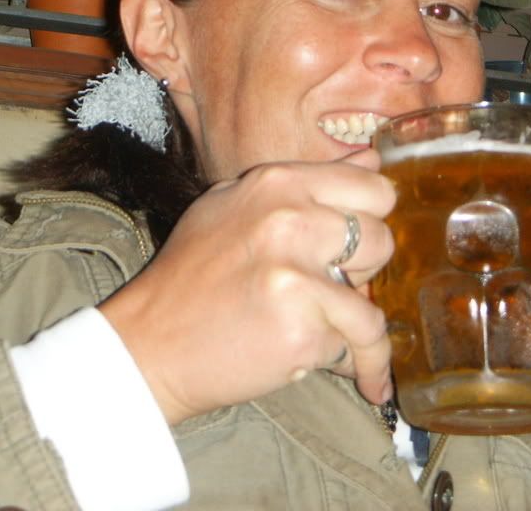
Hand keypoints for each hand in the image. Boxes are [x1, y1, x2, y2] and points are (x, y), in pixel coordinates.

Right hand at [98, 149, 395, 424]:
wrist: (148, 345)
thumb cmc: (191, 277)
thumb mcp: (234, 205)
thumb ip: (305, 185)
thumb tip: (371, 163)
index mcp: (277, 184)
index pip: (374, 187)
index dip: (372, 218)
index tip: (355, 242)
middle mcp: (289, 221)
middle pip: (381, 239)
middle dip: (363, 270)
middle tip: (328, 286)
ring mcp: (295, 276)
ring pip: (372, 302)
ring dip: (355, 325)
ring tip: (326, 332)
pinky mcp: (300, 330)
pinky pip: (352, 347)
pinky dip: (346, 363)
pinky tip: (330, 366)